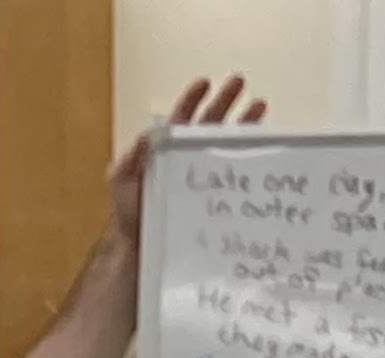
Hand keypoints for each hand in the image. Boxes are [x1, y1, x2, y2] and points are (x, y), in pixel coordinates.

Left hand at [108, 74, 262, 243]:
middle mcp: (190, 155)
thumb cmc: (132, 215)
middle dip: (225, 99)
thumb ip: (128, 161)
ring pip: (228, 140)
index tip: (203, 83)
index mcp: (168, 147)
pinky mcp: (217, 193)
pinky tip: (262, 149)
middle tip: (238, 82)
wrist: (145, 249)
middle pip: (211, 121)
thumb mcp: (121, 185)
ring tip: (260, 105)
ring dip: (245, 122)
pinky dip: (250, 158)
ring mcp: (206, 172)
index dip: (192, 98)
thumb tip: (143, 137)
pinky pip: (236, 171)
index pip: (181, 117)